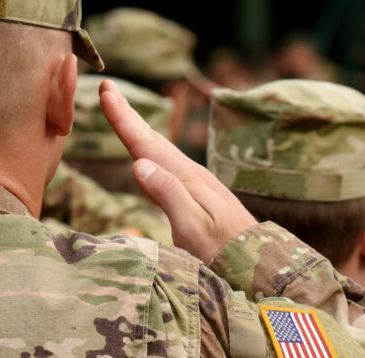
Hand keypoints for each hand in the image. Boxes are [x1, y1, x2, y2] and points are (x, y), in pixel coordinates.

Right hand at [98, 79, 256, 261]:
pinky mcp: (203, 194)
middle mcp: (193, 175)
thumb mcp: (191, 227)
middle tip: (110, 89)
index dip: (124, 120)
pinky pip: (172, 163)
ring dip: (142, 130)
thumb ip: (168, 194)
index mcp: (186, 179)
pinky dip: (156, 150)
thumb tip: (138, 163)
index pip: (147, 145)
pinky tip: (154, 155)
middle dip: (130, 116)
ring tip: (124, 114)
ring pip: (164, 149)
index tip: (107, 92)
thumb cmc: (222, 251)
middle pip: (155, 140)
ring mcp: (200, 183)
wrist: (257, 261)